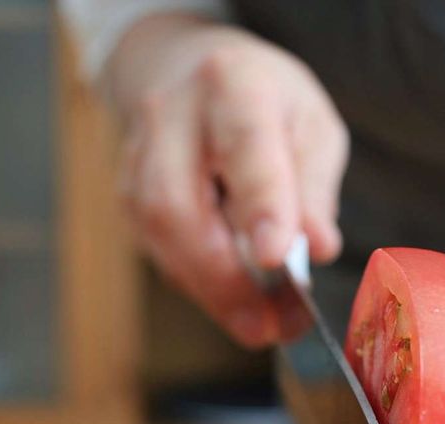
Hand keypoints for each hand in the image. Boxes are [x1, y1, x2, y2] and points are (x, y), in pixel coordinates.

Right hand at [104, 15, 347, 346]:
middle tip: (268, 326)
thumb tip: (317, 249)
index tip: (277, 258)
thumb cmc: (261, 102)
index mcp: (232, 85)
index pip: (243, 146)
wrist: (187, 75)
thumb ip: (314, 187)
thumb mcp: (310, 126)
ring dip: (212, 293)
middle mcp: (169, 119)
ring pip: (160, 239)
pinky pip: (160, 254)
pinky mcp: (127, 201)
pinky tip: (232, 299)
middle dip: (223, 278)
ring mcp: (137, 162)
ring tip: (261, 325)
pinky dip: (199, 286)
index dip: (259, 204)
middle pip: (177, 206)